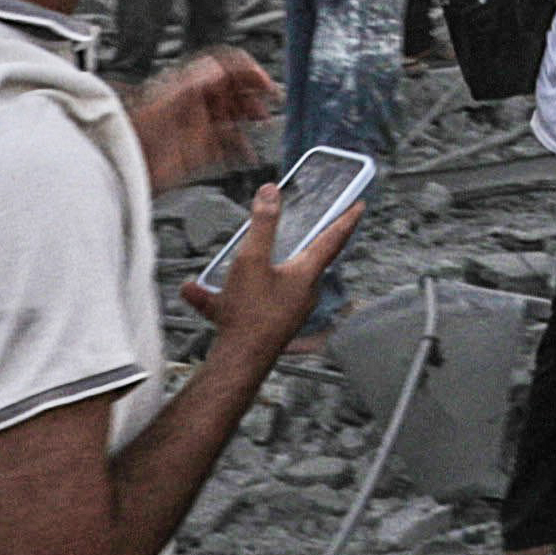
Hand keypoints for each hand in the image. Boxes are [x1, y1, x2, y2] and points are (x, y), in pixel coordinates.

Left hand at [124, 49, 278, 192]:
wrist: (123, 166)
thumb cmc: (134, 134)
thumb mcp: (165, 102)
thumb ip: (193, 85)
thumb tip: (218, 70)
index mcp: (189, 88)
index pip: (225, 70)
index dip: (247, 72)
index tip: (263, 81)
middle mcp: (197, 105)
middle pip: (234, 92)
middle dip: (255, 93)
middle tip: (271, 99)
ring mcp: (200, 128)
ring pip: (235, 116)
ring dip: (252, 116)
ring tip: (265, 120)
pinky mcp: (200, 151)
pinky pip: (228, 145)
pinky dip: (243, 147)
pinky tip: (250, 150)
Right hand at [210, 161, 368, 352]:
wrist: (238, 362)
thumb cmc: (250, 315)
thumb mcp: (252, 260)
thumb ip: (262, 224)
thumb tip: (271, 192)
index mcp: (306, 274)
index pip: (333, 238)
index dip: (345, 219)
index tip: (359, 206)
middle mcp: (302, 293)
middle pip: (305, 260)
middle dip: (299, 243)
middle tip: (304, 227)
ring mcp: (287, 311)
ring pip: (269, 281)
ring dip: (247, 271)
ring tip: (225, 266)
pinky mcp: (268, 324)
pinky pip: (248, 300)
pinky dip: (225, 294)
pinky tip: (196, 292)